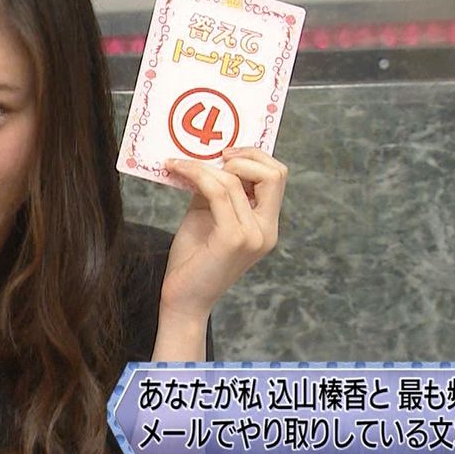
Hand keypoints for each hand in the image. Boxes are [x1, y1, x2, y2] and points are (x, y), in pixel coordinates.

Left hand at [159, 148, 287, 322]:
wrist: (182, 298)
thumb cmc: (192, 259)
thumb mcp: (207, 215)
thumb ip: (216, 190)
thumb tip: (206, 156)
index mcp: (266, 225)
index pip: (277, 177)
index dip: (254, 157)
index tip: (224, 154)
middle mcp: (267, 230)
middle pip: (274, 173)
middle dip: (243, 155)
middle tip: (212, 156)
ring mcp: (253, 235)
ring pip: (235, 179)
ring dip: (202, 165)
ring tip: (178, 164)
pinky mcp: (233, 238)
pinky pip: (217, 191)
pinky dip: (196, 175)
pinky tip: (177, 171)